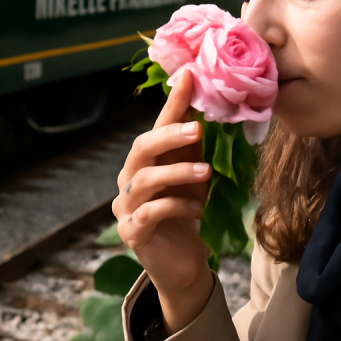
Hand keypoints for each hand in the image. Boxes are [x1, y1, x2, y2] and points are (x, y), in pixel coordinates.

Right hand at [113, 69, 213, 333]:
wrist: (185, 263)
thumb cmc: (188, 213)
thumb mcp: (196, 175)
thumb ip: (197, 147)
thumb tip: (214, 106)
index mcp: (146, 160)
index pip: (157, 125)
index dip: (173, 102)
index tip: (190, 77)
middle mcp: (129, 178)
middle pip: (141, 148)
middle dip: (169, 136)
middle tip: (197, 129)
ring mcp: (126, 206)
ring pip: (145, 180)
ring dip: (178, 173)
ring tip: (206, 173)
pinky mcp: (131, 232)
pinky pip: (150, 213)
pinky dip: (176, 207)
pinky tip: (198, 210)